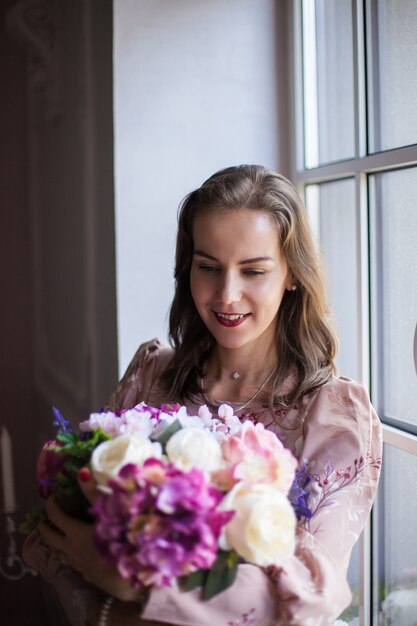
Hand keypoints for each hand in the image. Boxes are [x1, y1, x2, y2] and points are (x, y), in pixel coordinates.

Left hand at [38, 470, 141, 601]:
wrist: (132, 579)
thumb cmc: (122, 541)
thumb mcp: (108, 513)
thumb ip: (94, 493)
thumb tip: (81, 472)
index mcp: (74, 533)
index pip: (55, 516)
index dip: (51, 504)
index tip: (53, 496)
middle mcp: (72, 549)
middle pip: (50, 537)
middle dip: (45, 526)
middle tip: (45, 518)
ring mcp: (78, 564)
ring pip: (60, 552)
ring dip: (56, 542)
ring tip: (60, 534)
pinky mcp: (87, 575)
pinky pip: (72, 563)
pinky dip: (70, 554)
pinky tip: (79, 552)